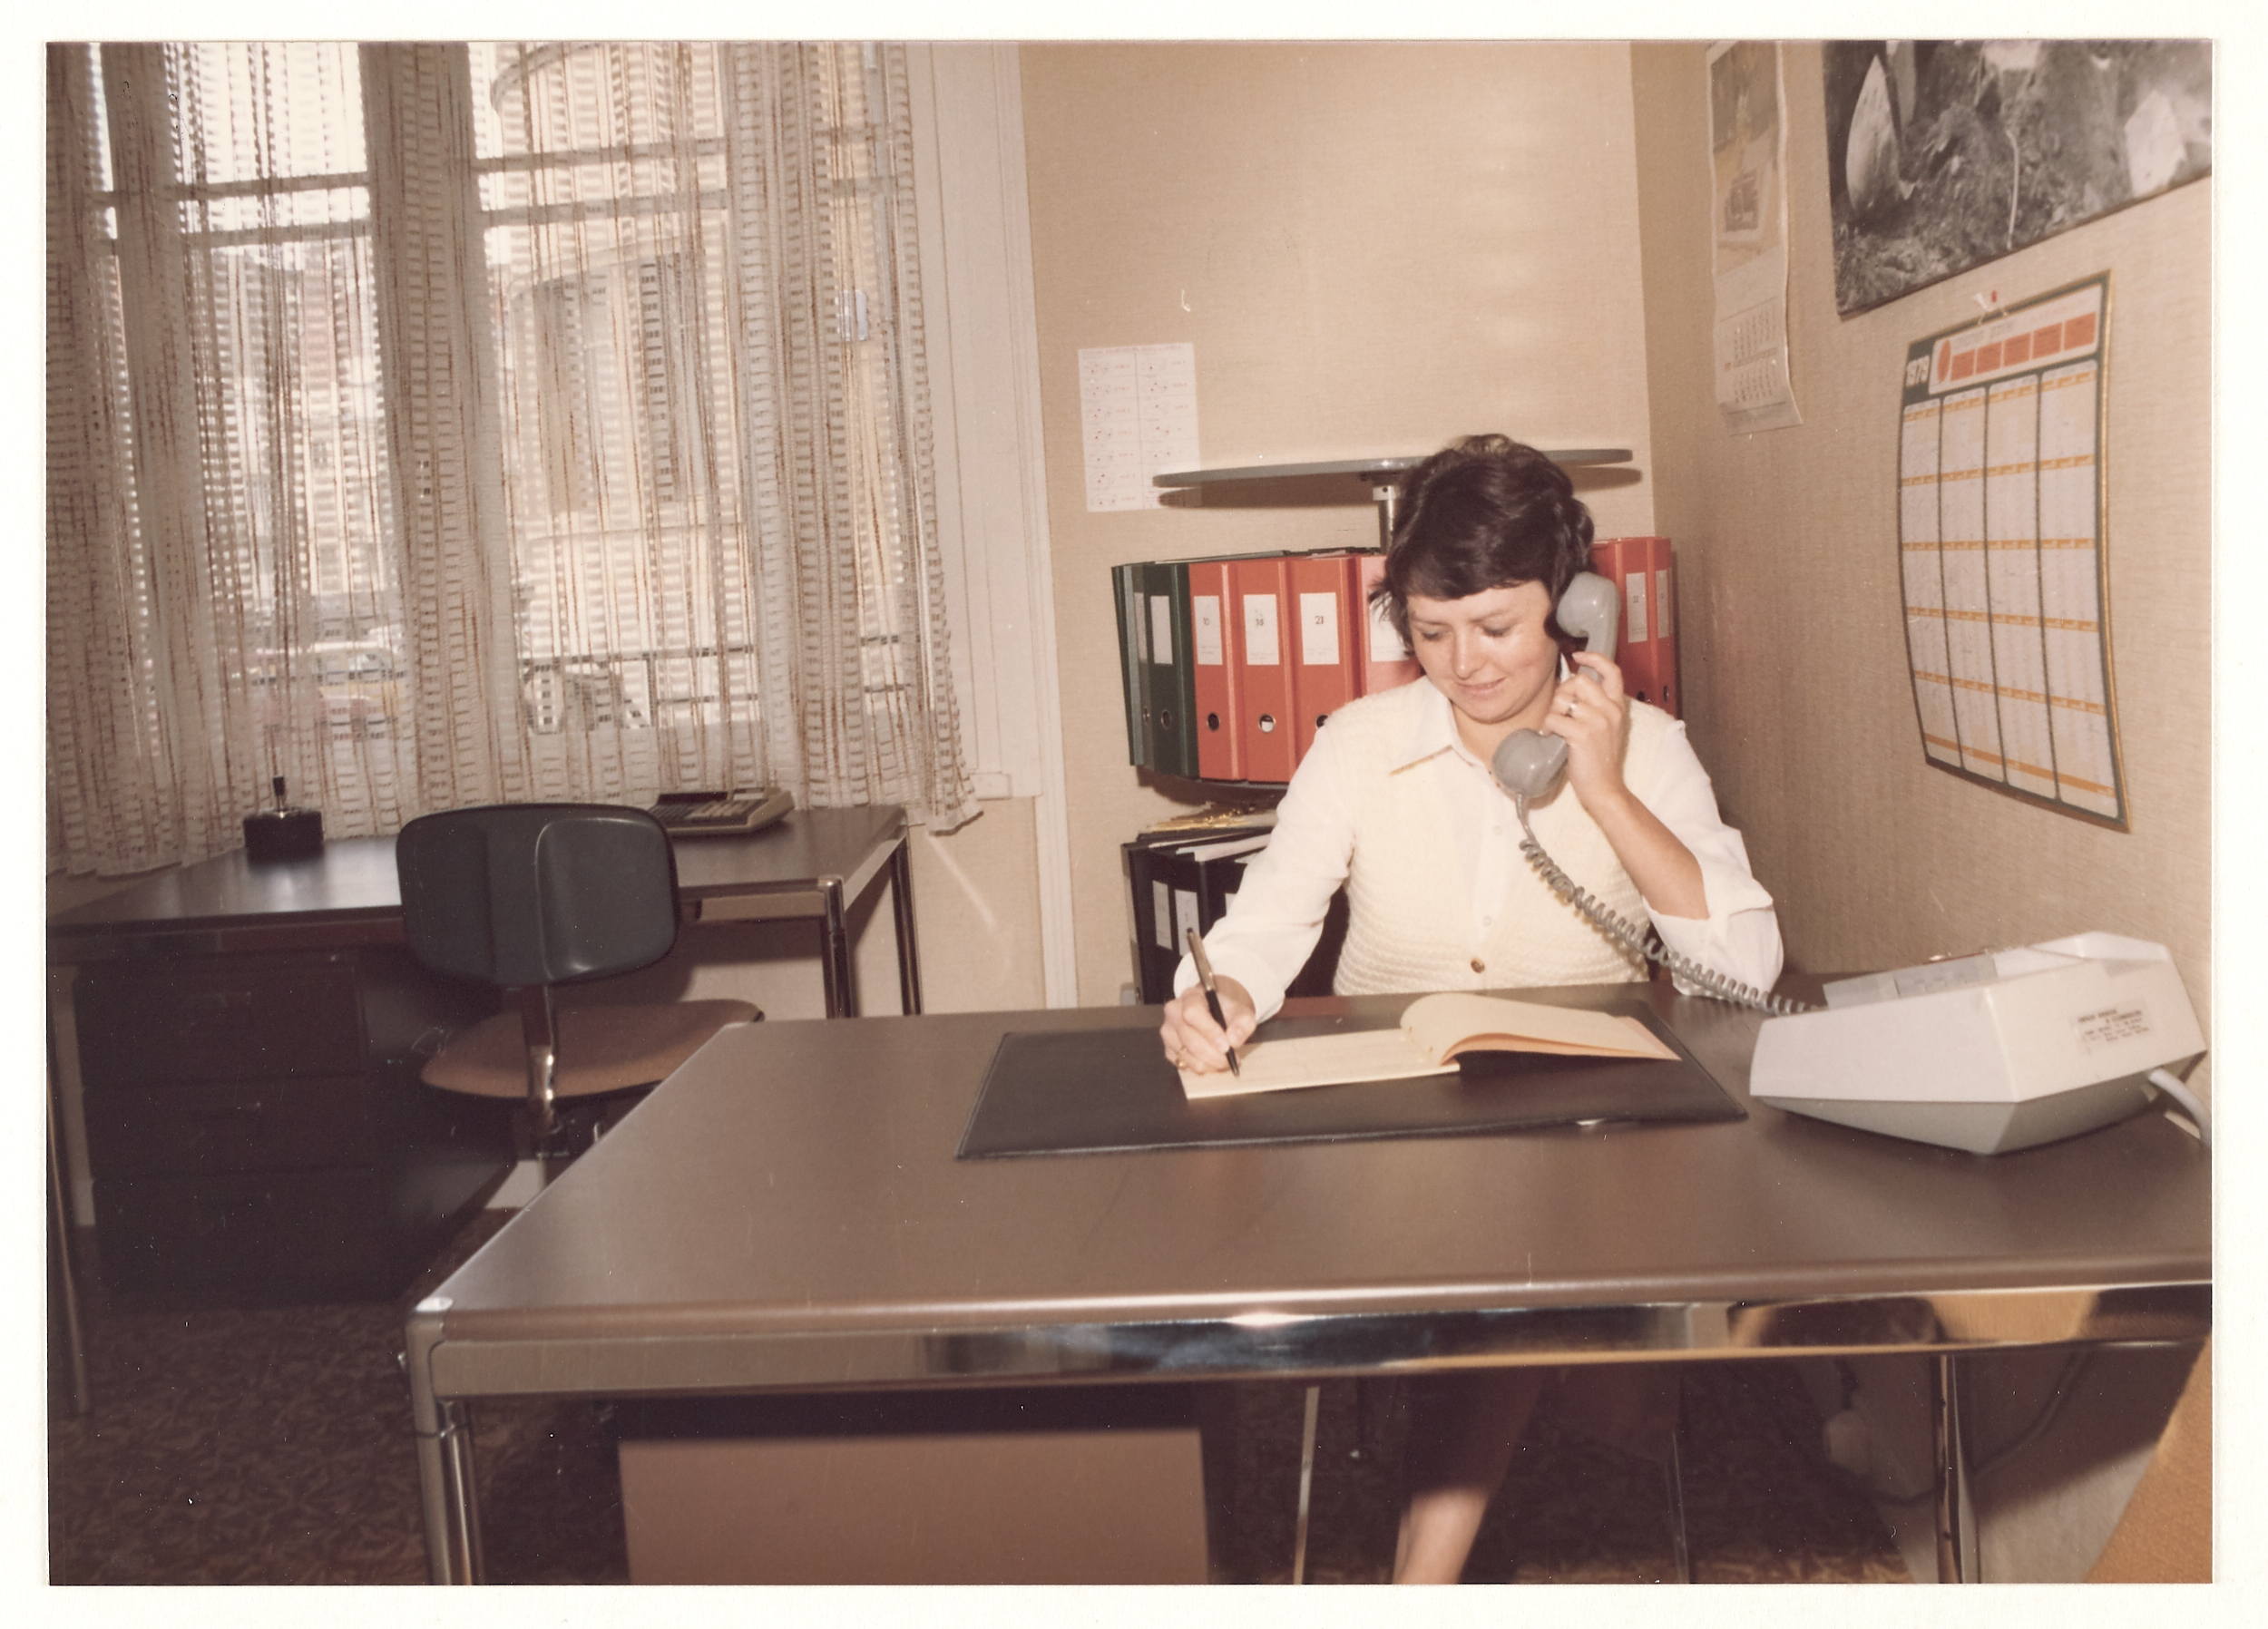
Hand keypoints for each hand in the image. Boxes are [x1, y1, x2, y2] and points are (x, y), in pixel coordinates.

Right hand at [1160, 976, 1255, 1072]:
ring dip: (1209, 1064)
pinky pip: (1183, 1065)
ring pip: (1186, 1055)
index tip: (1226, 1046)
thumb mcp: (1241, 1012)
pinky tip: (1212, 1062)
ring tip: (1225, 1061)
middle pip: (1189, 1038)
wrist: (1217, 1014)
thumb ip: (1243, 1023)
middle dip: (1213, 1054)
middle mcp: (1174, 1012)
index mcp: (1191, 996)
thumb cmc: (1226, 1012)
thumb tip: (1234, 1040)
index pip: (1193, 1013)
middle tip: (1231, 1059)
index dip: (1209, 1031)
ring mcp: (1168, 1031)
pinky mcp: (1168, 1049)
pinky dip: (1201, 1068)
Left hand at [1540, 651, 1631, 809]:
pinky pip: (1554, 718)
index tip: (1579, 656)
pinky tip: (1552, 737)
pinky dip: (1548, 727)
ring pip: (1563, 699)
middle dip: (1563, 692)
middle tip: (1560, 711)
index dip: (1595, 658)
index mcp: (1617, 707)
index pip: (1612, 671)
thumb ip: (1595, 707)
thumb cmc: (1600, 760)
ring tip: (1556, 727)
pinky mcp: (1582, 734)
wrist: (1605, 788)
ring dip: (1553, 712)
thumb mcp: (1606, 728)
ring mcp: (1598, 722)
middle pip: (1579, 680)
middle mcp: (1610, 710)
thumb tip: (1570, 690)